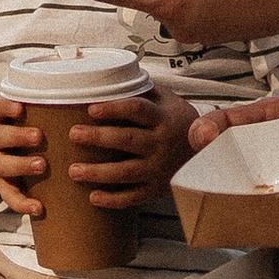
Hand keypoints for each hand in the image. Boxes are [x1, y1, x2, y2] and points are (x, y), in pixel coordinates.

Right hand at [0, 92, 49, 217]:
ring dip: (21, 165)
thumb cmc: (16, 129)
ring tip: (41, 166)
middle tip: (39, 136)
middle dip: (17, 136)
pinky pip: (8, 196)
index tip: (21, 106)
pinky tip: (38, 207)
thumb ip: (41, 103)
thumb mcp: (19, 114)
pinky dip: (22, 203)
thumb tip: (83, 84)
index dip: (5, 106)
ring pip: (1, 165)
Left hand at [66, 85, 194, 211]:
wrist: (204, 152)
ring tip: (74, 170)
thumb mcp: (166, 99)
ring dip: (99, 172)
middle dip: (99, 138)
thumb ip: (140, 90)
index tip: (91, 109)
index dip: (114, 109)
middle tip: (73, 134)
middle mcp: (160, 143)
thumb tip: (105, 77)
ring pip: (127, 172)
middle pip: (127, 140)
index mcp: (161, 118)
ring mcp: (158, 168)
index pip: (137, 110)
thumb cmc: (175, 120)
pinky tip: (93, 197)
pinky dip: (113, 200)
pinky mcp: (156, 188)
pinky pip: (133, 197)